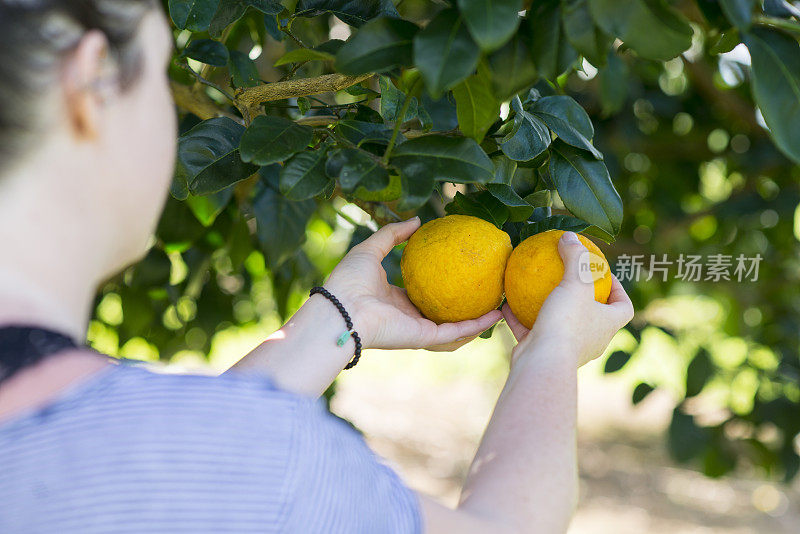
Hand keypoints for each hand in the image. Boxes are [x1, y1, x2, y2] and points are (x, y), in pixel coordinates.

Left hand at [325, 217, 501, 350]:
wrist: (341, 309)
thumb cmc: (349, 281)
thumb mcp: (371, 249)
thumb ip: (392, 235)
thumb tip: (417, 220)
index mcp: (394, 301)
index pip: (422, 296)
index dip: (442, 287)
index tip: (460, 274)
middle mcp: (408, 318)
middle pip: (442, 315)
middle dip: (464, 307)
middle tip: (487, 292)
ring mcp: (417, 330)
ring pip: (454, 329)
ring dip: (477, 322)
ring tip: (500, 308)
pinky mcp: (424, 338)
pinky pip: (455, 333)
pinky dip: (476, 326)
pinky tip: (495, 314)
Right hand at [503, 231, 633, 366]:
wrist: (542, 363)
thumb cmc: (567, 323)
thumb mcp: (575, 283)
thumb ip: (575, 258)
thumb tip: (570, 235)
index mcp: (607, 325)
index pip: (623, 307)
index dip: (619, 291)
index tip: (605, 275)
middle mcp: (591, 339)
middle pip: (594, 316)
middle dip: (583, 299)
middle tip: (569, 279)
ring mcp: (567, 348)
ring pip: (561, 325)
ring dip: (550, 308)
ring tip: (537, 289)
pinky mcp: (543, 351)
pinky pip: (532, 330)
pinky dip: (521, 318)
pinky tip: (508, 302)